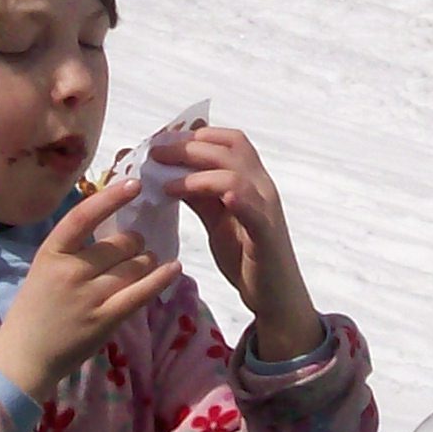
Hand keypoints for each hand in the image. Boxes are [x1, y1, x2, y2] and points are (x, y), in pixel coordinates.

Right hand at [0, 177, 179, 404]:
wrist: (25, 355)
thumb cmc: (36, 308)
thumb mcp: (46, 268)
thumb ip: (75, 248)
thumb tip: (115, 225)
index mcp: (52, 252)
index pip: (83, 215)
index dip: (111, 197)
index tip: (134, 184)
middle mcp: (71, 270)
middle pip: (120, 243)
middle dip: (134, 242)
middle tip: (134, 248)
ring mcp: (89, 296)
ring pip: (135, 265)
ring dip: (147, 261)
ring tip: (146, 264)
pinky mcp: (106, 319)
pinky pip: (142, 291)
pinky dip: (162, 278)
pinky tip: (174, 268)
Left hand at [163, 128, 318, 358]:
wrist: (277, 296)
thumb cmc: (247, 257)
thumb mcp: (216, 221)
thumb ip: (199, 197)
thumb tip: (169, 173)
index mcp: (250, 180)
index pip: (228, 141)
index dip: (195, 135)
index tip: (162, 139)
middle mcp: (261, 187)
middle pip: (229, 149)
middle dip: (188, 147)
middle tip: (155, 153)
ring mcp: (266, 209)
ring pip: (237, 175)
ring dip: (199, 174)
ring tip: (167, 183)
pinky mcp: (266, 235)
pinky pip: (254, 211)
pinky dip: (237, 198)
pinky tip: (219, 197)